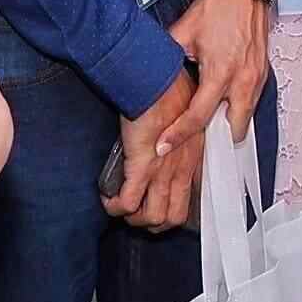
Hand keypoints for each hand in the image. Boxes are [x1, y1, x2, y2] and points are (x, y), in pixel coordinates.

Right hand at [108, 70, 203, 230]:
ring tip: (121, 207)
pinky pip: (128, 203)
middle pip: (171, 218)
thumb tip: (167, 151)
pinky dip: (116, 207)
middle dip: (151, 223)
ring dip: (133, 219)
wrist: (155, 79)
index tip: (155, 206)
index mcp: (192, 160)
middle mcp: (181, 170)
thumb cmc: (169, 92)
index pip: (188, 202)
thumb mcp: (186, 122)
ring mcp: (162, 171)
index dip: (170, 211)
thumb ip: (180, 141)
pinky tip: (108, 200)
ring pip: (152, 218)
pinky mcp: (141, 166)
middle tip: (136, 212)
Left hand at [172, 0, 270, 141]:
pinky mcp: (263, 72)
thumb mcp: (183, 32)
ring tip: (210, 128)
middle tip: (196, 145)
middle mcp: (242, 79)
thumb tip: (152, 74)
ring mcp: (256, 77)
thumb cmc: (218, 6)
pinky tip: (226, 106)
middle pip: (233, 130)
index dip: (178, 135)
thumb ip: (169, 58)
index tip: (164, 145)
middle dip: (216, 141)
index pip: (197, 117)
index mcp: (220, 72)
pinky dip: (239, 108)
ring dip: (229, 124)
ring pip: (246, 117)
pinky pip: (252, 101)